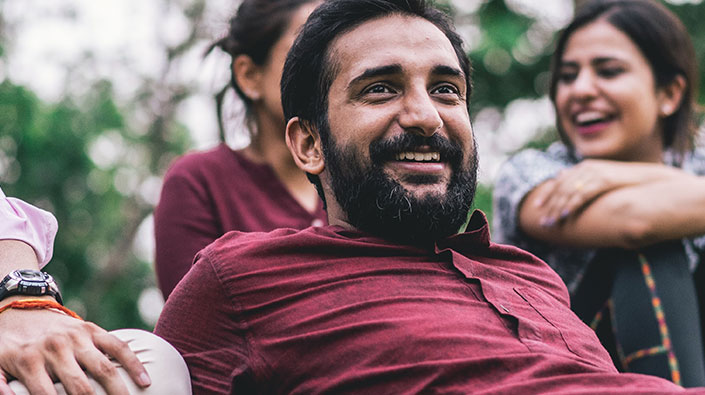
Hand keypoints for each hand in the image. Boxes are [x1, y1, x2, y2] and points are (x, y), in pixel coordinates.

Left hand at [0, 302, 149, 394]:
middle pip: (80, 388)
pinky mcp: (92, 330)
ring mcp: (77, 338)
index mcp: (30, 361)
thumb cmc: (8, 346)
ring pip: (104, 368)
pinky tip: (146, 381)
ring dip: (119, 390)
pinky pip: (118, 346)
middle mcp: (56, 349)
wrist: (21, 309)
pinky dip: (134, 363)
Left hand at [532, 159, 675, 226]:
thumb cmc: (624, 182)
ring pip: (569, 192)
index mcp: (583, 167)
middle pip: (561, 188)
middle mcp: (586, 168)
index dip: (547, 194)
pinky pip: (583, 194)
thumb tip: (562, 175)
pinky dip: (572, 204)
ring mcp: (595, 173)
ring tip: (551, 222)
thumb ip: (582, 179)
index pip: (559, 181)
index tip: (536, 206)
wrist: (650, 179)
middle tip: (542, 221)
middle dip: (550, 206)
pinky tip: (565, 214)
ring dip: (558, 208)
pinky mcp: (604, 180)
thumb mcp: (600, 179)